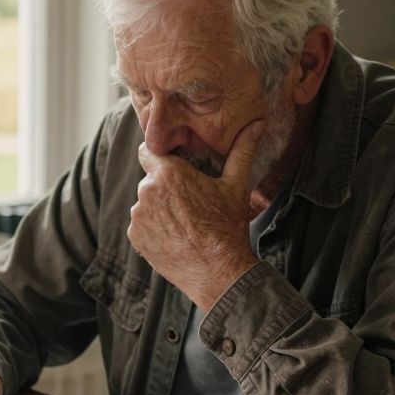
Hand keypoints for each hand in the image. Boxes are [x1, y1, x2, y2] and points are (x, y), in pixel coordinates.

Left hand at [128, 120, 264, 311]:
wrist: (218, 272)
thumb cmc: (228, 226)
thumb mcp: (237, 185)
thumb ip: (242, 150)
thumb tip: (258, 123)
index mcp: (168, 173)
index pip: (147, 150)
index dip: (160, 156)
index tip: (174, 165)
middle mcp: (147, 191)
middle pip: (151, 179)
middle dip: (165, 185)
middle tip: (189, 201)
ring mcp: (138, 216)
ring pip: (146, 202)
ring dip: (159, 207)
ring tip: (185, 222)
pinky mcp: (136, 237)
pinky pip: (142, 224)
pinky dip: (154, 228)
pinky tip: (176, 236)